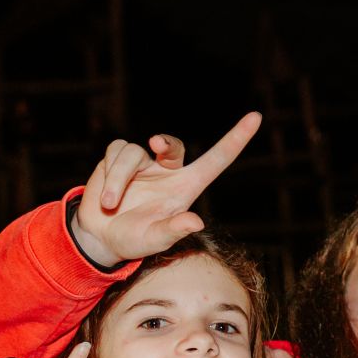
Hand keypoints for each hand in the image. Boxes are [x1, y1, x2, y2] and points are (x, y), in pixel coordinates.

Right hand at [72, 112, 262, 266]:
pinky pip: (116, 151)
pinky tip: (105, 196)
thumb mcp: (154, 240)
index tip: (256, 117)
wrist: (101, 237)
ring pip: (134, 152)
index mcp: (186, 187)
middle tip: (156, 144)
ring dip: (119, 178)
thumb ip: (173, 230)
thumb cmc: (134, 239)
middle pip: (173, 145)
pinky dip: (109, 174)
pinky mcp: (117, 158)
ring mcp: (143, 163)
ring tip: (111, 204)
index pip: (217, 159)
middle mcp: (167, 170)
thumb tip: (196, 222)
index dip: (236, 138)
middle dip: (165, 142)